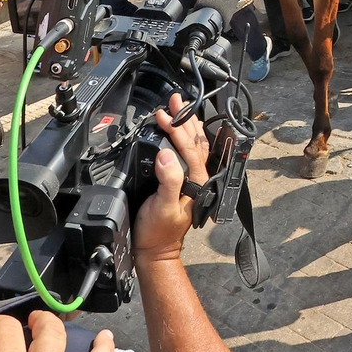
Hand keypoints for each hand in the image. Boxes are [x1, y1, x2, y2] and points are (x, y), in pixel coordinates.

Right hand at [134, 94, 208, 264]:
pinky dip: (184, 138)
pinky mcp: (181, 182)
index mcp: (195, 181)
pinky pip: (187, 154)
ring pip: (194, 146)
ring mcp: (190, 180)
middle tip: (175, 100)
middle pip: (194, 142)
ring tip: (180, 107)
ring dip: (187, 125)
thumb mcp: (163, 207)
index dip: (176, 129)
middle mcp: (197, 178)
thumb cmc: (158, 233)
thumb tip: (166, 155)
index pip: (188, 148)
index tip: (164, 115)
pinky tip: (181, 132)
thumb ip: (168, 181)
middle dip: (185, 118)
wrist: (154, 251)